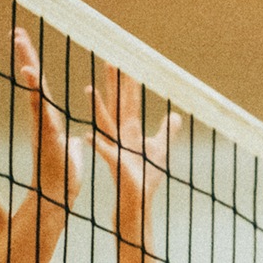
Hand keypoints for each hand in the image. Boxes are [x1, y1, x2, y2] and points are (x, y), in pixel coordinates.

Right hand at [13, 28, 80, 212]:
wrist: (58, 194)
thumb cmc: (62, 174)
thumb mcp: (69, 150)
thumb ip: (70, 143)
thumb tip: (74, 141)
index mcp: (49, 118)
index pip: (41, 86)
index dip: (33, 65)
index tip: (27, 43)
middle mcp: (42, 118)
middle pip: (32, 82)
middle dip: (25, 56)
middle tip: (17, 32)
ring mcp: (42, 126)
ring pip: (35, 93)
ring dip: (29, 71)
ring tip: (22, 47)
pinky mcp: (47, 136)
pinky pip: (42, 113)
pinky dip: (37, 97)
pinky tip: (30, 79)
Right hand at [90, 65, 182, 227]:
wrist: (137, 202)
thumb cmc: (146, 178)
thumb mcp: (161, 150)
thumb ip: (166, 132)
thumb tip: (175, 116)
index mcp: (131, 132)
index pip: (130, 102)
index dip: (129, 83)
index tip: (127, 62)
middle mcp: (121, 136)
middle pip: (116, 105)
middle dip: (114, 84)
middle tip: (109, 60)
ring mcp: (116, 148)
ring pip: (105, 123)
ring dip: (97, 107)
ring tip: (88, 88)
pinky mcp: (115, 164)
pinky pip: (104, 152)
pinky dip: (97, 144)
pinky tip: (87, 136)